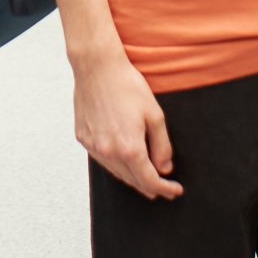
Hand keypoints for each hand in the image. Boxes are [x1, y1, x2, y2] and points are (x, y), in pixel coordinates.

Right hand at [73, 47, 182, 199]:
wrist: (97, 67)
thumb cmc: (126, 85)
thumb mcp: (155, 114)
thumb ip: (162, 146)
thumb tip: (164, 168)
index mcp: (129, 148)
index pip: (149, 181)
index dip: (165, 189)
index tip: (174, 190)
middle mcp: (108, 152)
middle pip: (132, 181)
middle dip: (150, 187)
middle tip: (163, 189)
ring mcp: (93, 146)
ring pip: (116, 172)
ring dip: (132, 177)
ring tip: (145, 177)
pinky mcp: (83, 138)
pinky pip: (102, 159)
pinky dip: (115, 163)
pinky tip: (123, 159)